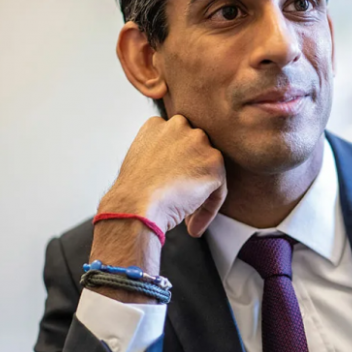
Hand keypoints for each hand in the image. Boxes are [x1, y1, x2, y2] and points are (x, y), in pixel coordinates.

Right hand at [100, 115, 227, 237]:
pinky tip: (192, 226)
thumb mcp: (140, 162)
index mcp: (157, 124)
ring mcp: (199, 143)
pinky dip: (209, 210)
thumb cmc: (132, 194)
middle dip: (191, 177)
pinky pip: (218, 190)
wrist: (135, 206)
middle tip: (179, 201)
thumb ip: (160, 155)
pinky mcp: (214, 163)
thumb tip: (176, 170)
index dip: (176, 168)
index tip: (169, 186)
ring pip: (209, 171)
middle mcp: (180, 126)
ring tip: (186, 219)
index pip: (177, 143)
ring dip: (201, 195)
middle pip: (195, 154)